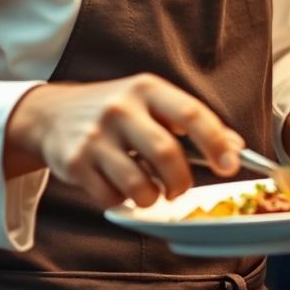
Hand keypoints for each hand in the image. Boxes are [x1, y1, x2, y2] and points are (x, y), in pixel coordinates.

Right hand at [4, 73, 243, 208]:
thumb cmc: (114, 110)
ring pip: (139, 185)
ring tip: (148, 189)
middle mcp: (120, 108)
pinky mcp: (75, 162)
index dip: (215, 143)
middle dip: (181, 182)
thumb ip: (190, 121)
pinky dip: (122, 201)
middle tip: (179, 188)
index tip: (230, 165)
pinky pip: (111, 198)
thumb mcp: (150, 102)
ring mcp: (96, 136)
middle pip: (167, 155)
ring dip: (151, 197)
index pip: (190, 114)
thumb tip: (235, 146)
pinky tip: (117, 185)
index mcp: (146, 88)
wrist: (53, 114)